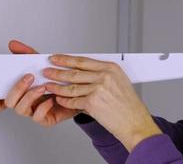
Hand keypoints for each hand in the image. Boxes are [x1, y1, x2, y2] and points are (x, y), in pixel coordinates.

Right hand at [0, 40, 78, 126]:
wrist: (79, 90)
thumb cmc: (56, 78)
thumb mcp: (41, 62)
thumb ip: (26, 54)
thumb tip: (13, 44)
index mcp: (20, 92)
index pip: (1, 99)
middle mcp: (24, 102)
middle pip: (9, 102)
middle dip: (16, 89)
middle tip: (28, 77)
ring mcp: (34, 112)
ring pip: (21, 109)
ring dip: (30, 96)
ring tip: (42, 86)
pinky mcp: (46, 118)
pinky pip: (39, 116)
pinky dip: (44, 106)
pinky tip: (52, 97)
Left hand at [43, 54, 161, 150]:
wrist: (135, 123)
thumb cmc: (128, 105)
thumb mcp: (118, 82)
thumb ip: (101, 75)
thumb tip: (80, 71)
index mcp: (110, 68)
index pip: (82, 61)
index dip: (66, 59)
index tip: (56, 58)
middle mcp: (104, 77)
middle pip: (73, 72)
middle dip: (57, 72)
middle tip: (47, 71)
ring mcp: (98, 89)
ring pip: (70, 87)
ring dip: (56, 87)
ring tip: (48, 86)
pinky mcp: (92, 103)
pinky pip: (72, 101)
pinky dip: (64, 101)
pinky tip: (59, 99)